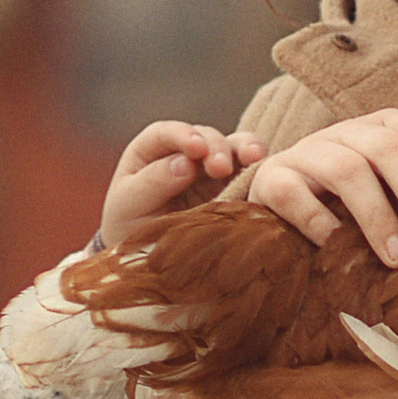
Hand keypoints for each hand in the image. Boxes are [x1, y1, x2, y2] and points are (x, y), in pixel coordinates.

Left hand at [96, 121, 266, 251]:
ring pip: (234, 148)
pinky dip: (260, 171)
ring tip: (256, 157)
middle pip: (206, 137)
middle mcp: (185, 154)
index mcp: (152, 152)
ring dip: (246, 149)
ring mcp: (211, 170)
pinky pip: (250, 174)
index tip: (196, 148)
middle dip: (216, 147)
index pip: (167, 133)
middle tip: (222, 167)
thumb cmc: (130, 230)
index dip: (184, 135)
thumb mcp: (130, 207)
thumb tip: (186, 164)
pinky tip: (266, 177)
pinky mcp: (234, 189)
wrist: (148, 265)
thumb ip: (153, 183)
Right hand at [244, 108, 397, 264]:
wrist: (284, 204)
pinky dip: (316, 219)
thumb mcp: (397, 169)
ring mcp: (307, 154)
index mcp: (383, 128)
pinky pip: (292, 193)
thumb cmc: (355, 193)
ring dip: (376, 216)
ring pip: (345, 171)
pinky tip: (336, 245)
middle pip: (387, 148)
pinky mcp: (272, 180)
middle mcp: (347, 134)